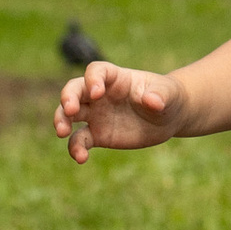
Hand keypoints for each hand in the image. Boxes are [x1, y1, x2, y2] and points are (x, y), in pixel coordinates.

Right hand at [55, 61, 180, 160]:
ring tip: (62, 132)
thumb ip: (159, 95)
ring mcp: (96, 114)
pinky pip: (80, 140)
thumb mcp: (169, 93)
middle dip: (67, 98)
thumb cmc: (167, 97)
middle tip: (69, 111)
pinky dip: (76, 149)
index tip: (97, 92)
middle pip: (74, 89)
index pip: (96, 71)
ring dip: (61, 121)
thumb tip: (153, 102)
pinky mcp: (98, 135)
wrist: (168, 117)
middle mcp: (100, 94)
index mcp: (116, 78)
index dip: (93, 79)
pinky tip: (81, 158)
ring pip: (69, 114)